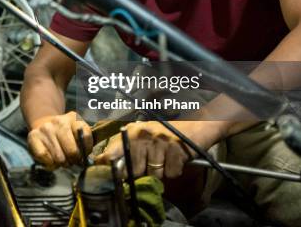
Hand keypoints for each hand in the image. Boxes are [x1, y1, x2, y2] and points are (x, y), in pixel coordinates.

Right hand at [27, 111, 92, 168]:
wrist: (44, 124)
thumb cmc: (65, 134)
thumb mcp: (77, 132)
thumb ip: (84, 142)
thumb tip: (86, 160)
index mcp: (73, 118)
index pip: (85, 136)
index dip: (86, 150)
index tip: (83, 154)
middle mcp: (59, 121)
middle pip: (72, 151)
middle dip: (74, 160)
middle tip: (72, 160)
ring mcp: (45, 128)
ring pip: (59, 158)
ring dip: (62, 163)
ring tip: (61, 159)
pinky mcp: (33, 137)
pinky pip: (46, 158)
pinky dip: (50, 164)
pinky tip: (51, 159)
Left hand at [94, 121, 223, 178]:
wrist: (195, 126)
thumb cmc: (165, 135)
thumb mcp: (142, 136)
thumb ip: (125, 149)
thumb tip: (104, 164)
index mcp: (132, 131)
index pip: (112, 152)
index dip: (108, 166)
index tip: (106, 174)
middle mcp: (143, 135)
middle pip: (134, 170)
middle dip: (143, 171)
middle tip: (152, 161)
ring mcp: (160, 141)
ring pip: (154, 174)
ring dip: (161, 171)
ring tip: (165, 158)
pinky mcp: (175, 149)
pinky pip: (171, 174)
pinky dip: (174, 170)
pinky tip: (175, 159)